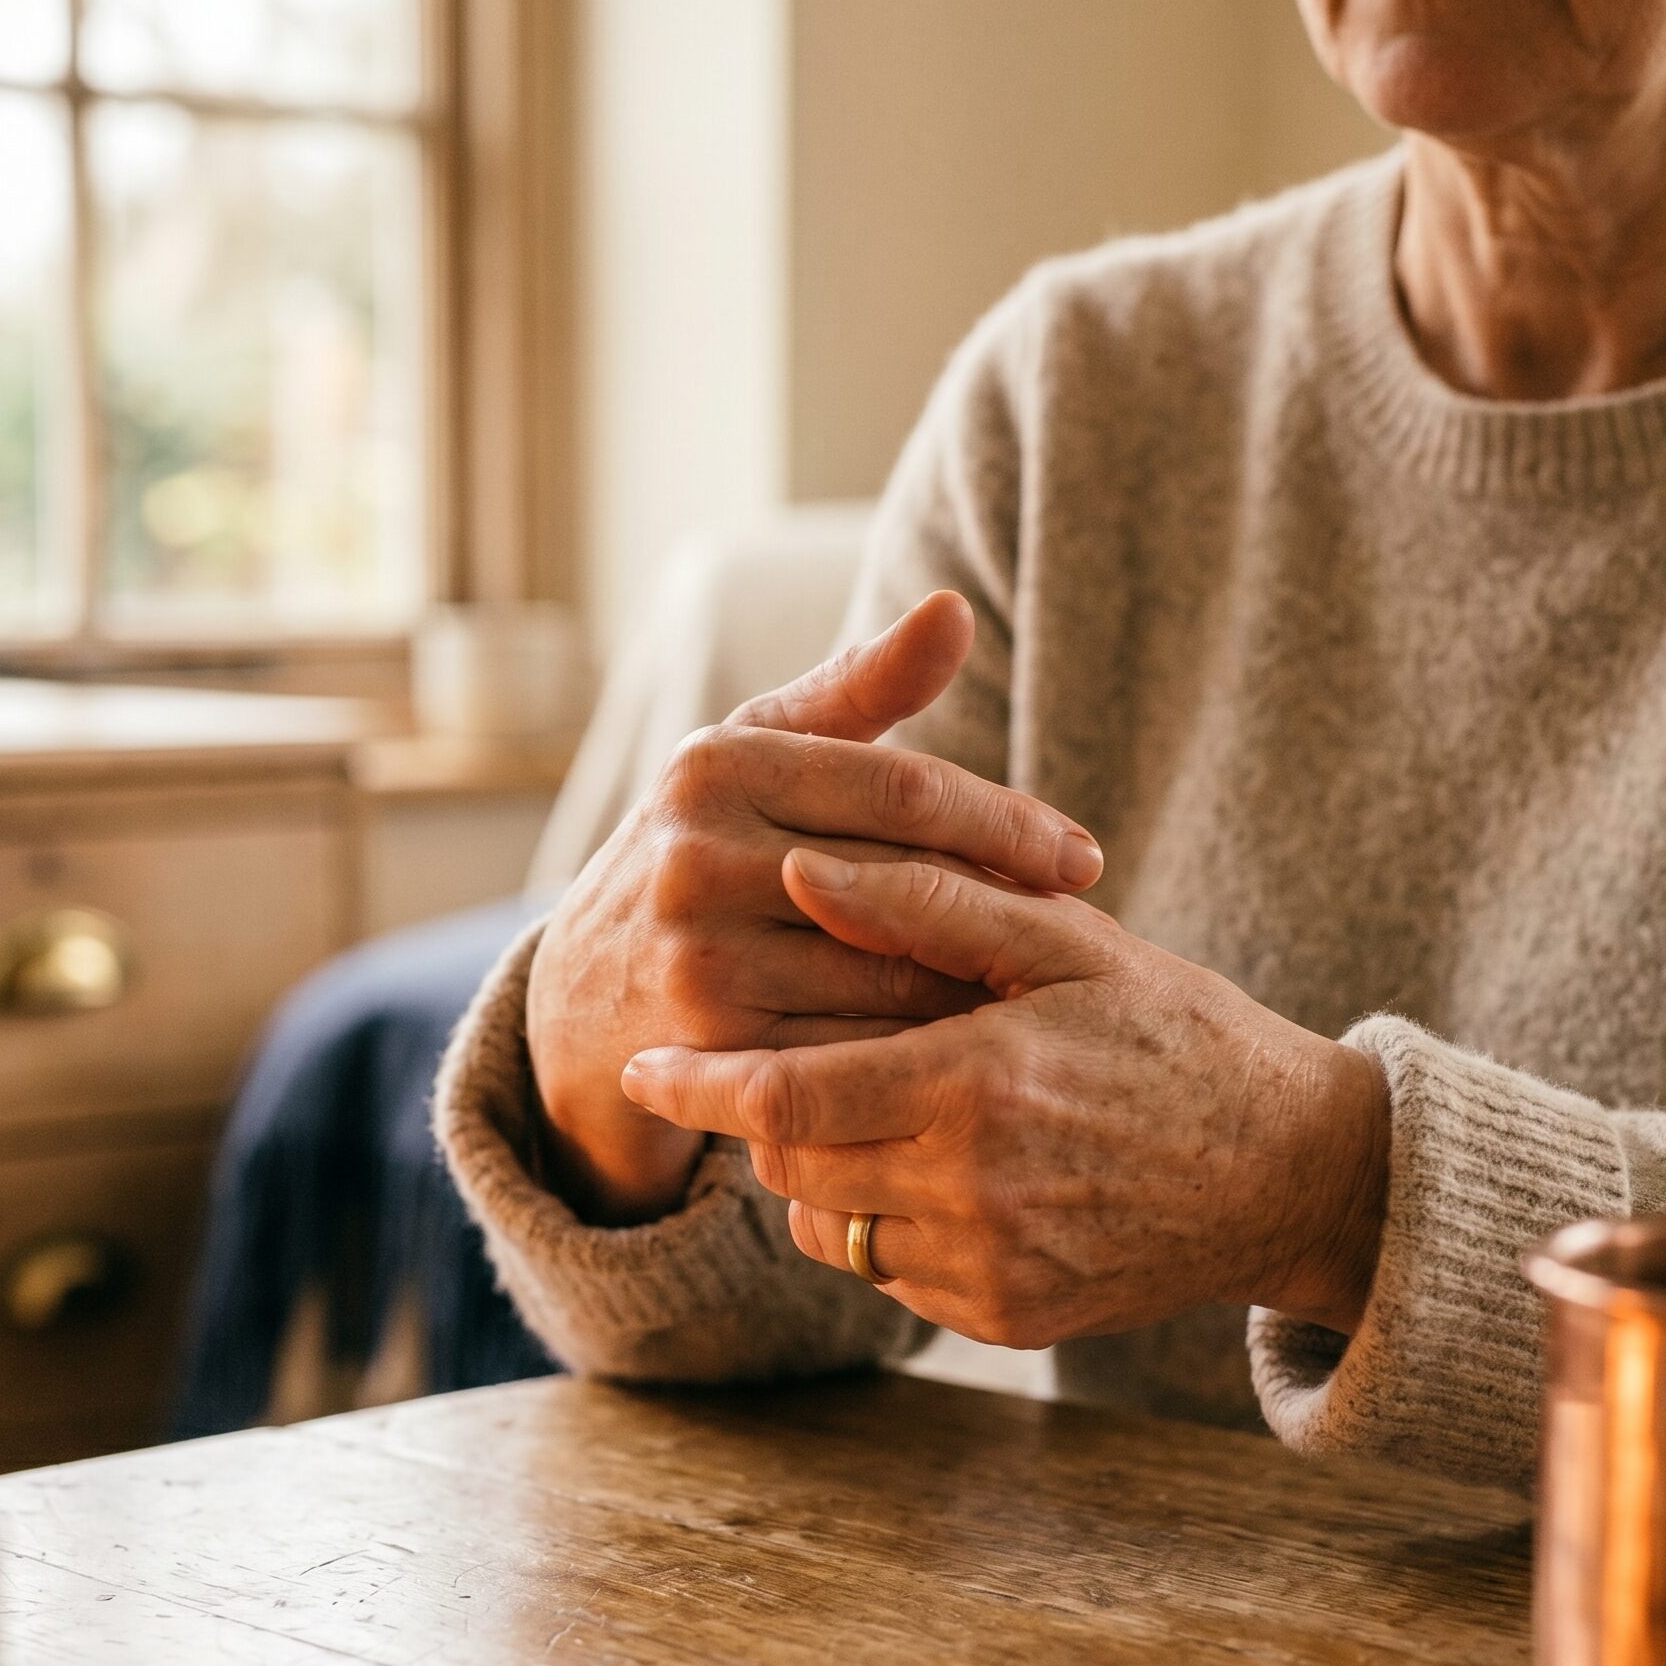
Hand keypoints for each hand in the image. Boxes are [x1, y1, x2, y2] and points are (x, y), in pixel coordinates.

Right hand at [526, 594, 1105, 1222]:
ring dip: (977, 988)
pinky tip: (977, 1054)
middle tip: (1085, 928)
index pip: (904, 789)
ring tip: (1047, 989)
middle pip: (906, 883)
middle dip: (1008, 909)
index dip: (1009, 825)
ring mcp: (699, 952)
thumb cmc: (703, 854)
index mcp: (720, 763)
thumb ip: (859, 690)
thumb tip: (955, 609)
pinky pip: (854, 1052)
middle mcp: (699, 851)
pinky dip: (920, 1056)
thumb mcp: (758, 758)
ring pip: (888, 975)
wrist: (580, 999)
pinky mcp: (709, 1046)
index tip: (1084, 856)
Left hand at [621, 850, 1390, 1343]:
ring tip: (884, 1111)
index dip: (694, 1084)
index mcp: (974, 1084)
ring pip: (828, 1229)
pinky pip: (889, 1275)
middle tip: (785, 1066)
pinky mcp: (1003, 1319)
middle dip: (763, 1117)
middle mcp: (971, 1191)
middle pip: (788, 1167)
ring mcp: (989, 1268)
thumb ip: (927, 905)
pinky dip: (884, 1225)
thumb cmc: (1177, 1034)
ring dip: (821, 1173)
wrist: (1288, 1172)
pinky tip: (948, 1172)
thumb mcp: (1067, 942)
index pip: (779, 1098)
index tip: (638, 1066)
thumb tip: (800, 866)